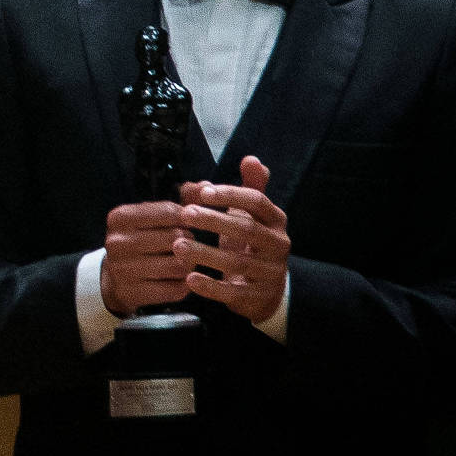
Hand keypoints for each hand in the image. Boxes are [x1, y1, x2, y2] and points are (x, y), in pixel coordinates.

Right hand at [101, 199, 190, 315]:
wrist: (114, 278)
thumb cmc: (141, 240)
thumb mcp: (152, 217)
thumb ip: (181, 199)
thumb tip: (207, 186)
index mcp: (121, 217)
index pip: (169, 211)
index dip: (187, 218)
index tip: (188, 224)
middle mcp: (117, 242)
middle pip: (176, 238)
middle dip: (189, 242)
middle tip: (187, 245)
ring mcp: (123, 269)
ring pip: (179, 265)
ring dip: (189, 265)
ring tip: (185, 262)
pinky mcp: (133, 292)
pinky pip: (175, 289)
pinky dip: (183, 285)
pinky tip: (177, 280)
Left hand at [177, 156, 290, 322]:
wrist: (267, 290)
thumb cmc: (250, 244)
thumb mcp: (250, 215)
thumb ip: (243, 189)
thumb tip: (250, 158)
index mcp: (275, 220)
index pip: (257, 202)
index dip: (230, 195)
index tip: (202, 191)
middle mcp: (278, 245)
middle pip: (246, 229)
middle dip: (214, 220)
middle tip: (185, 214)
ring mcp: (270, 273)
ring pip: (237, 262)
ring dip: (205, 253)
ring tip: (178, 245)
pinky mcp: (257, 297)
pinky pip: (233, 292)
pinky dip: (210, 286)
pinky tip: (189, 278)